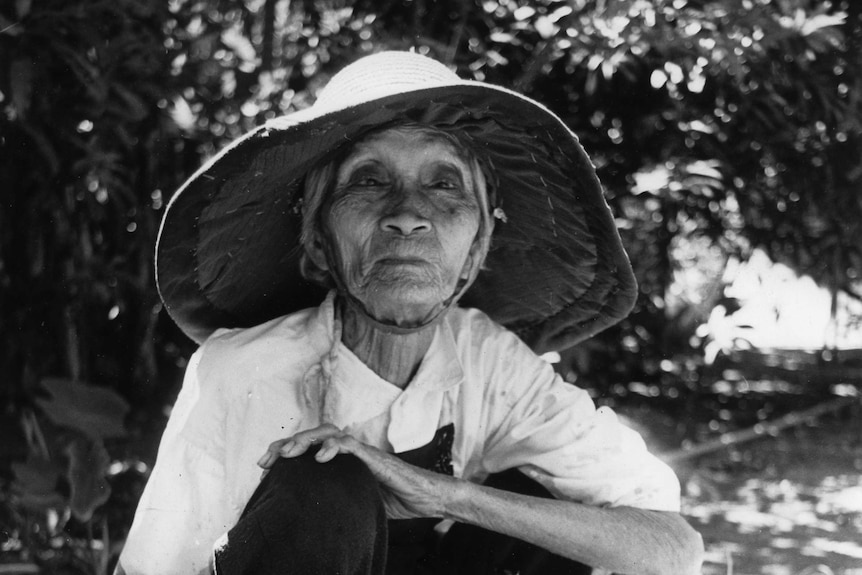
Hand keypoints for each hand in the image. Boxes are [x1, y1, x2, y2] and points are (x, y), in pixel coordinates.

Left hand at [258, 424, 459, 519]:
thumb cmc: (391, 500)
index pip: (306, 448)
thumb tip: (304, 519)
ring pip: (327, 432)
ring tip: (287, 454)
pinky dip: (333, 446)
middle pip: (311, 435)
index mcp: (339, 462)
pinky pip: (351, 444)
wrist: (423, 498)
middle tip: (267, 460)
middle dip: (285, 444)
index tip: (264, 467)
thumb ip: (333, 501)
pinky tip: (320, 457)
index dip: (283, 452)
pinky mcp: (374, 457)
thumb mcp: (353, 502)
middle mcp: (347, 452)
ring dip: (304, 440)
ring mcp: (360, 452)